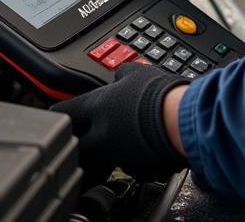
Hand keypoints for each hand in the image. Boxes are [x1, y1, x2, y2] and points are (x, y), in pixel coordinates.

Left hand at [51, 63, 187, 180]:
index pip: (64, 112)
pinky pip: (130, 167)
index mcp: (99, 106)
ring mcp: (119, 154)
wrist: (185, 120)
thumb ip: (122, 75)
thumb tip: (119, 75)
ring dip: (111, 151)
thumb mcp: (137, 73)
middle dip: (81, 142)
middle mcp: (103, 133)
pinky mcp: (137, 171)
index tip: (59, 117)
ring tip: (128, 140)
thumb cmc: (163, 95)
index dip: (59, 115)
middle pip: (77, 145)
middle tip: (89, 137)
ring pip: (105, 157)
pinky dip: (135, 160)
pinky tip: (146, 149)